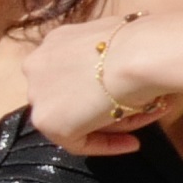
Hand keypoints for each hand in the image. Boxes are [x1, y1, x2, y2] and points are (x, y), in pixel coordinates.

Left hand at [24, 14, 180, 157]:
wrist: (141, 54)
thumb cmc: (141, 41)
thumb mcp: (122, 38)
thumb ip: (112, 53)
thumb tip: (130, 63)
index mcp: (55, 41)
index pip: (73, 72)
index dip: (102, 86)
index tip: (128, 94)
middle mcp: (37, 65)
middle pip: (71, 96)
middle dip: (104, 106)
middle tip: (139, 113)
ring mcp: (37, 94)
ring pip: (74, 117)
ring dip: (111, 123)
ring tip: (144, 125)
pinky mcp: (46, 121)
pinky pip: (78, 141)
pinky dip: (106, 144)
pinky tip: (132, 144)